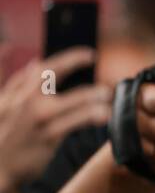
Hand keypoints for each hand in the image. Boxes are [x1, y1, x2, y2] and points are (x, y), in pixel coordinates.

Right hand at [0, 48, 111, 192]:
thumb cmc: (4, 136)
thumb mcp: (3, 106)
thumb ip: (18, 84)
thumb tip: (36, 62)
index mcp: (13, 94)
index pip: (40, 68)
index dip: (67, 58)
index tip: (88, 54)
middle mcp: (24, 102)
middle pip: (51, 75)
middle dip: (74, 63)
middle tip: (95, 59)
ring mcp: (36, 119)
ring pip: (69, 100)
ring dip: (91, 94)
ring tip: (106, 93)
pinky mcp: (47, 137)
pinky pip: (74, 122)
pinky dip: (91, 116)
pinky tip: (103, 114)